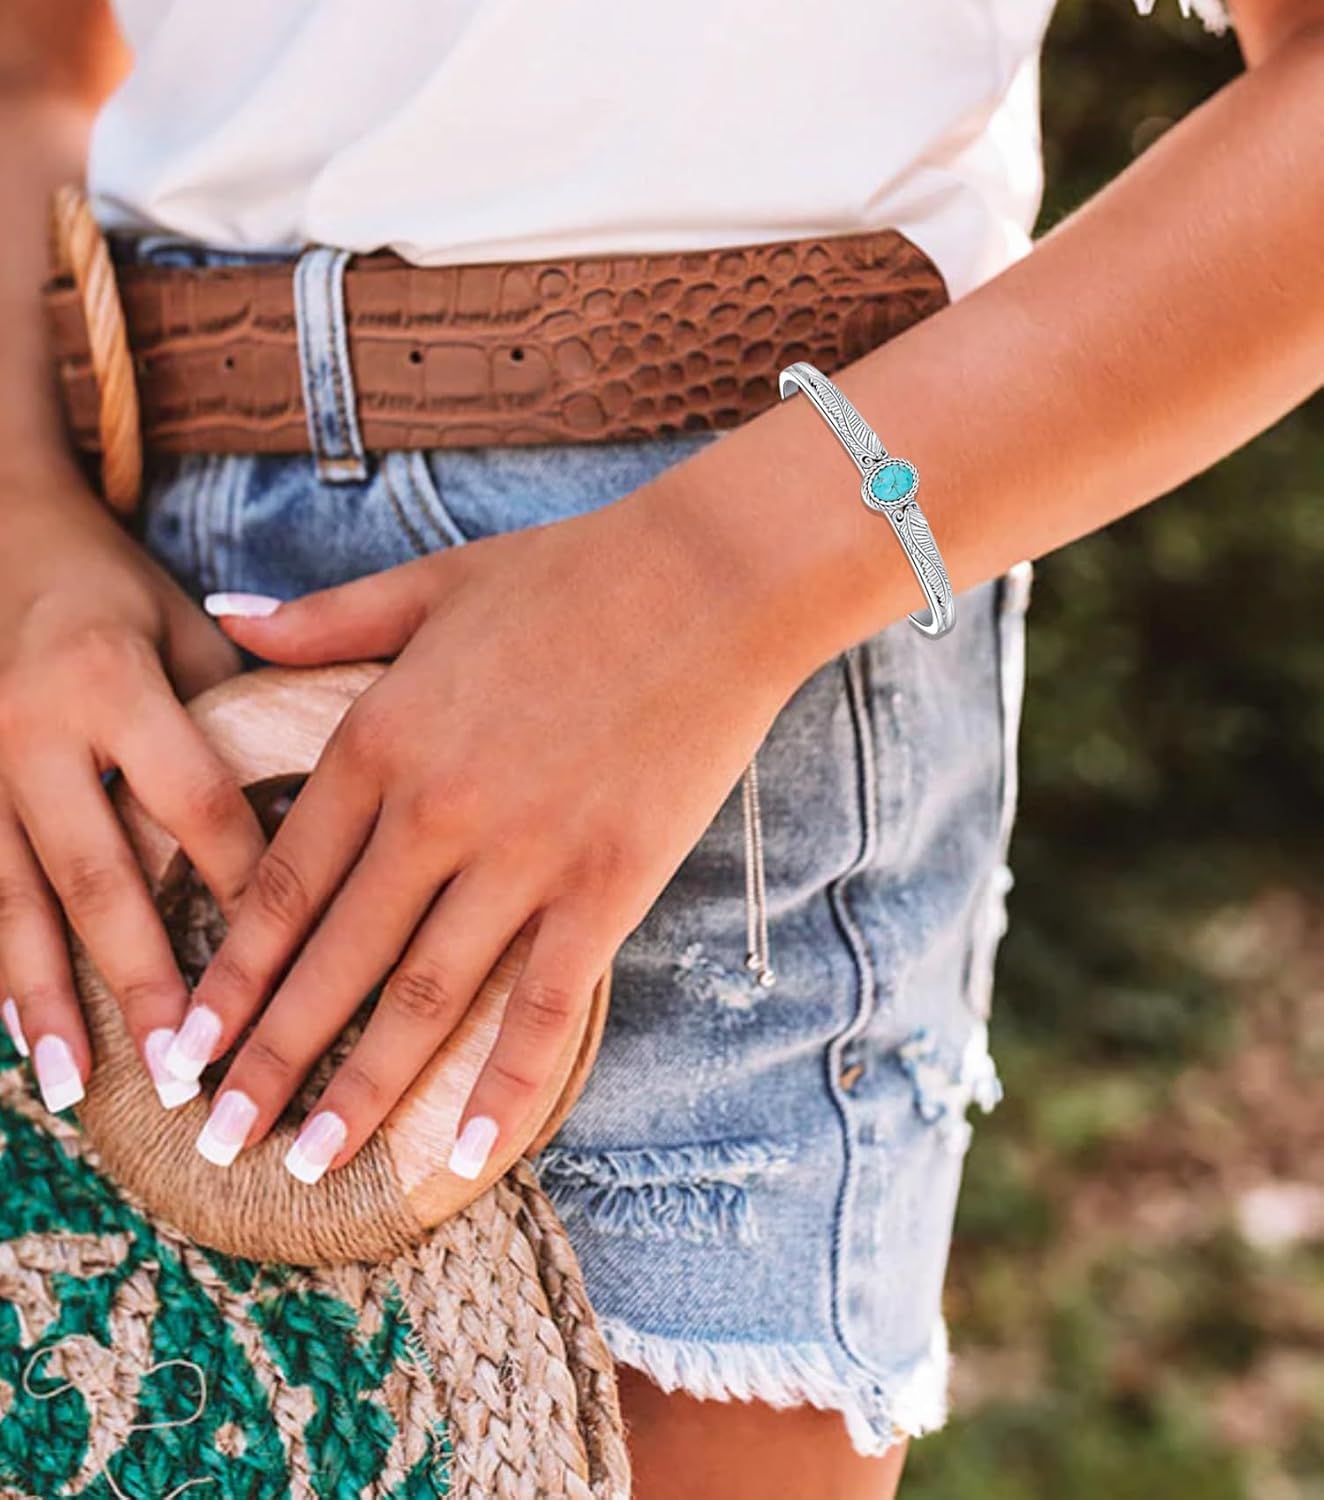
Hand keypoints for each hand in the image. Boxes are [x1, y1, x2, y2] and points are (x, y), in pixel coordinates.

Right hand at [0, 478, 266, 1111]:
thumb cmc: (112, 591)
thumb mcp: (182, 631)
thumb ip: (230, 720)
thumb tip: (304, 825)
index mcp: (111, 675)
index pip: (194, 800)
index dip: (241, 885)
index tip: (286, 966)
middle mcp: (31, 723)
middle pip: (93, 868)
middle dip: (137, 974)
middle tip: (184, 1065)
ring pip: (9, 896)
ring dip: (45, 996)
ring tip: (78, 1083)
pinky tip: (14, 1036)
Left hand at [169, 482, 795, 1182]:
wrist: (714, 580)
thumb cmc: (574, 575)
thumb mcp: (431, 584)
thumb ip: (324, 620)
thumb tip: (227, 618)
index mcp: (382, 737)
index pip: (281, 885)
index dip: (230, 976)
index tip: (187, 1044)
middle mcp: (437, 810)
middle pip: (334, 959)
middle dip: (268, 1059)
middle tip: (217, 1139)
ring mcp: (526, 855)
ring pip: (425, 997)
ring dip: (362, 1090)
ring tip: (310, 1163)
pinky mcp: (609, 885)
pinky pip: (548, 1004)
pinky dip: (508, 1082)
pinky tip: (469, 1150)